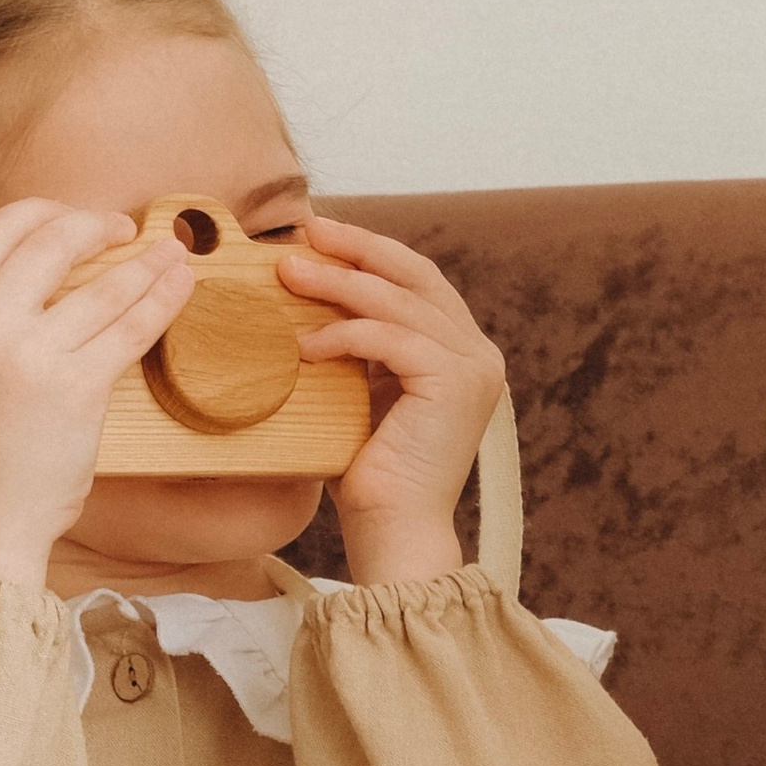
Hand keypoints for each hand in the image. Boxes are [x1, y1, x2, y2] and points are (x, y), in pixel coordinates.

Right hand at [0, 199, 193, 590]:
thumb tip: (31, 282)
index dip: (45, 211)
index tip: (76, 219)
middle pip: (53, 240)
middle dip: (98, 225)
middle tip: (127, 229)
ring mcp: (30, 354)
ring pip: (105, 285)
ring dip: (148, 262)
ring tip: (173, 253)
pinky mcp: (77, 386)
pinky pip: (132, 328)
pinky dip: (164, 301)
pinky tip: (181, 288)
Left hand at [276, 217, 504, 587]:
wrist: (392, 533)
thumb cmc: (369, 475)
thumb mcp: (361, 394)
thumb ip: (356, 348)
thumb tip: (307, 297)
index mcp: (461, 352)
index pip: (417, 281)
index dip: (369, 251)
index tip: (318, 235)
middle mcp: (478, 353)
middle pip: (416, 275)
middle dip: (357, 248)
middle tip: (305, 233)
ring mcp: (473, 367)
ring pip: (398, 302)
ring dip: (338, 283)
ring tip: (287, 274)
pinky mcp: (455, 383)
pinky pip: (390, 338)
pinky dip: (343, 335)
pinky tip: (303, 344)